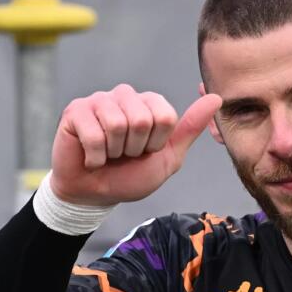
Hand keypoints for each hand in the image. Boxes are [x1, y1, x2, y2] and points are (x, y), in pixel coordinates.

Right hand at [49, 84, 221, 205]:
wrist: (95, 195)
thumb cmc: (130, 176)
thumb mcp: (167, 157)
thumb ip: (190, 129)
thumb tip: (216, 98)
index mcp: (149, 104)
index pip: (166, 116)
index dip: (156, 143)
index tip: (145, 152)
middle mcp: (125, 96)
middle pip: (142, 119)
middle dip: (134, 148)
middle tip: (124, 155)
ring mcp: (99, 101)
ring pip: (117, 124)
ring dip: (114, 152)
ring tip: (109, 154)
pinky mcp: (76, 110)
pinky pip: (94, 133)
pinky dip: (95, 155)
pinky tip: (92, 156)